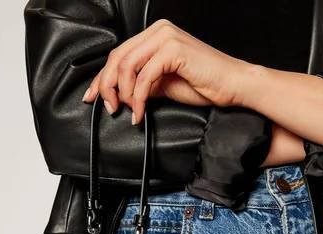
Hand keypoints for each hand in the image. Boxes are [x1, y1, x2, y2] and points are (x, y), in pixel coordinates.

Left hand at [82, 19, 248, 122]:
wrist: (230, 85)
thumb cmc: (202, 84)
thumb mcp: (163, 84)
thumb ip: (142, 83)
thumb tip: (120, 95)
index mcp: (154, 35)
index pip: (118, 55)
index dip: (100, 78)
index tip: (92, 98)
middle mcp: (158, 31)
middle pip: (117, 58)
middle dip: (107, 87)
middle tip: (110, 108)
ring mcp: (165, 37)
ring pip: (127, 66)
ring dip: (124, 94)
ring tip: (130, 112)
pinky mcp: (173, 50)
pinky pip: (144, 77)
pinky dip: (139, 98)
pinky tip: (140, 113)